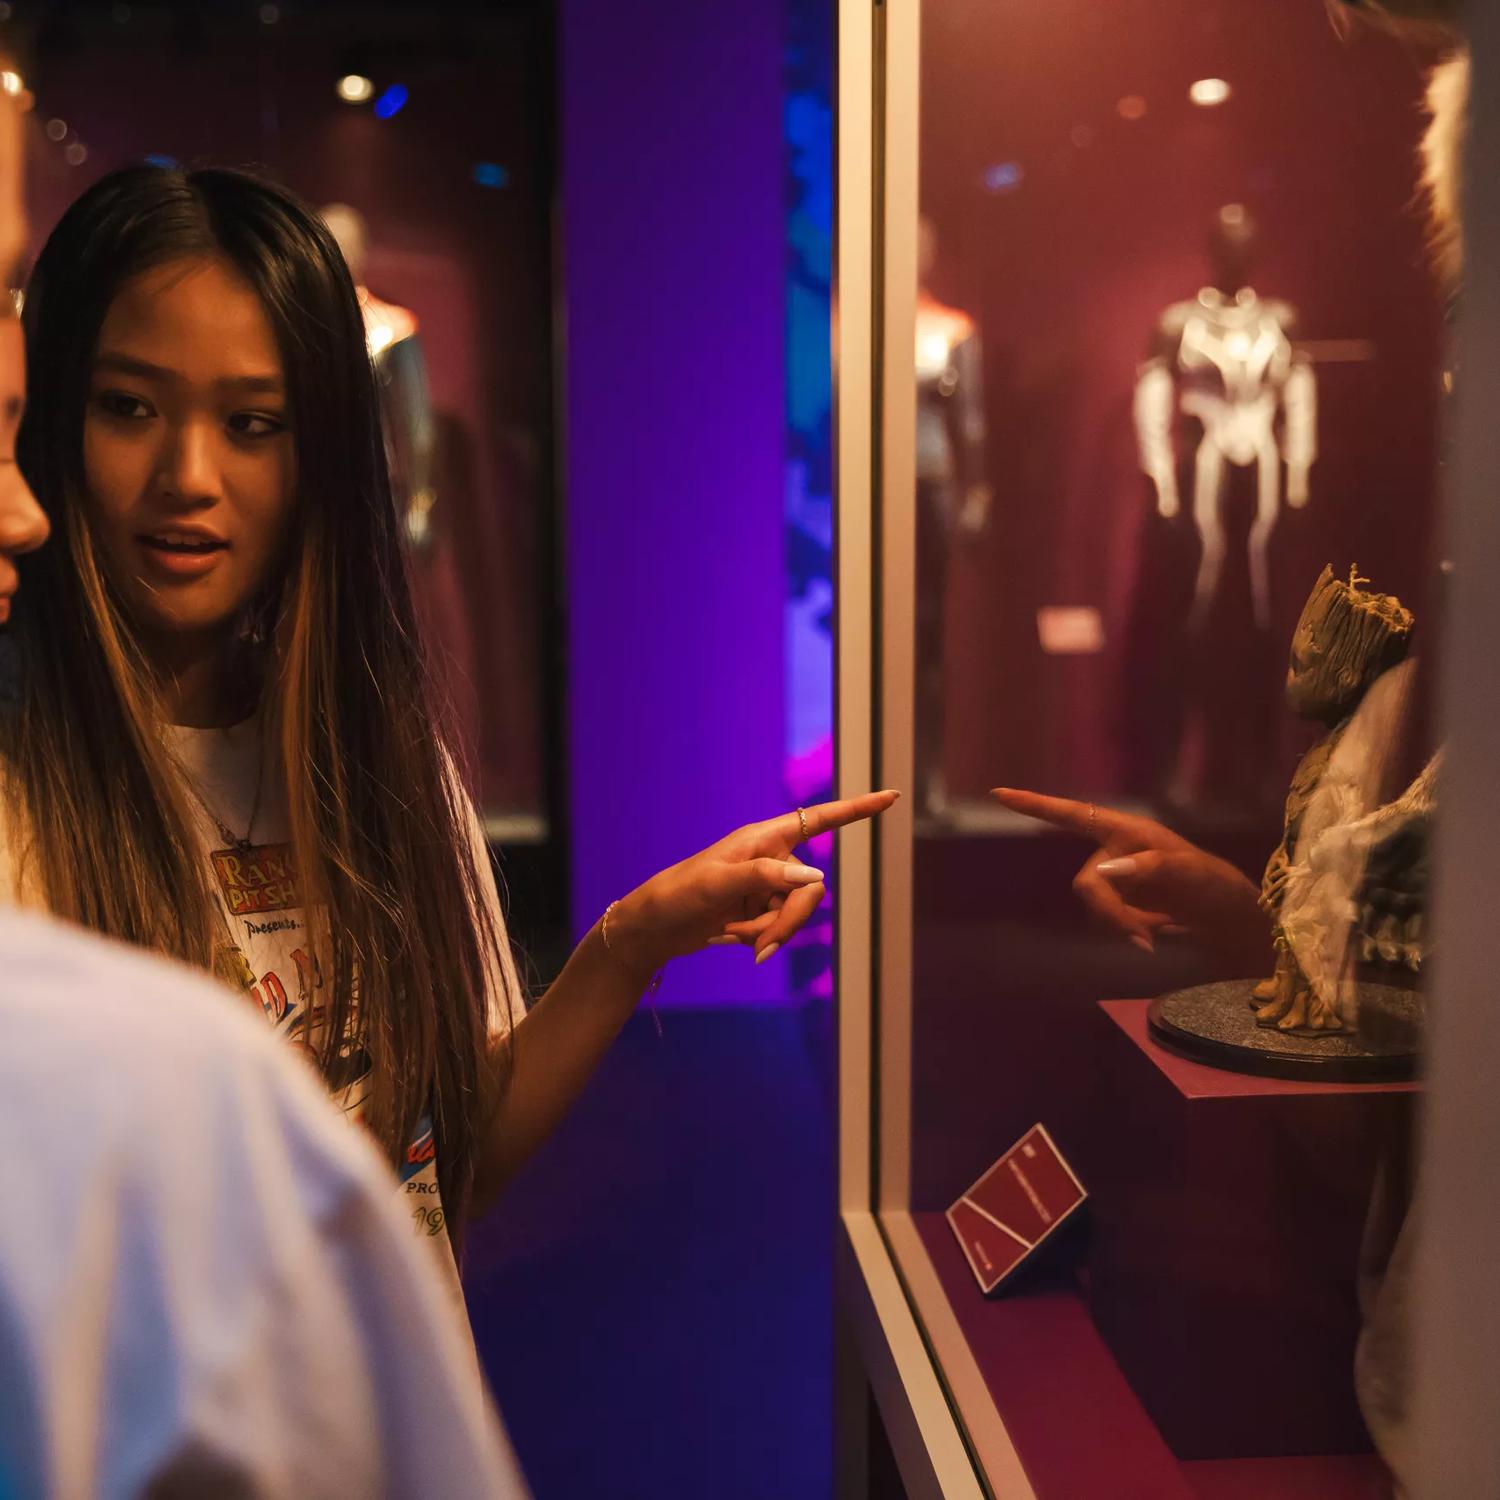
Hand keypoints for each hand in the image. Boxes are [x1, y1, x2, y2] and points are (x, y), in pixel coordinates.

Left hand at [605, 790, 899, 979]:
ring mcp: (767, 886)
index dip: (858, 809)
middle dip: (789, 921)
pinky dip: (761, 938)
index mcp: (764, 838)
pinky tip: (731, 937)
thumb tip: (813, 879)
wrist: (653, 929)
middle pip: (811, 890)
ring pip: (797, 914)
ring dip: (770, 933)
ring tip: (734, 936)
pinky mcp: (760, 910)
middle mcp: (772, 858)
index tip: (892, 795)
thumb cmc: (678, 895)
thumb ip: (765, 877)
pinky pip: (780, 928)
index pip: (821, 819)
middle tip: (758, 945)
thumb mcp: (717, 883)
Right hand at [990, 787, 1267, 964]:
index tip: (999, 794)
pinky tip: (1150, 936)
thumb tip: (1106, 870)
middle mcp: (1111, 851)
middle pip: (1086, 882)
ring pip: (1092, 905)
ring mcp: (1113, 878)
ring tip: (1154, 936)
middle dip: (1109, 912)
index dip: (1034, 806)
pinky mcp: (1117, 902)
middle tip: (1142, 938)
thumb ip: (1150, 868)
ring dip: (1119, 925)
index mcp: (1124, 831)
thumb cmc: (1212, 883)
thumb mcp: (1190, 873)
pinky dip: (1123, 931)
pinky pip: (1102, 919)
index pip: (1072, 815)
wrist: (1225, 916)